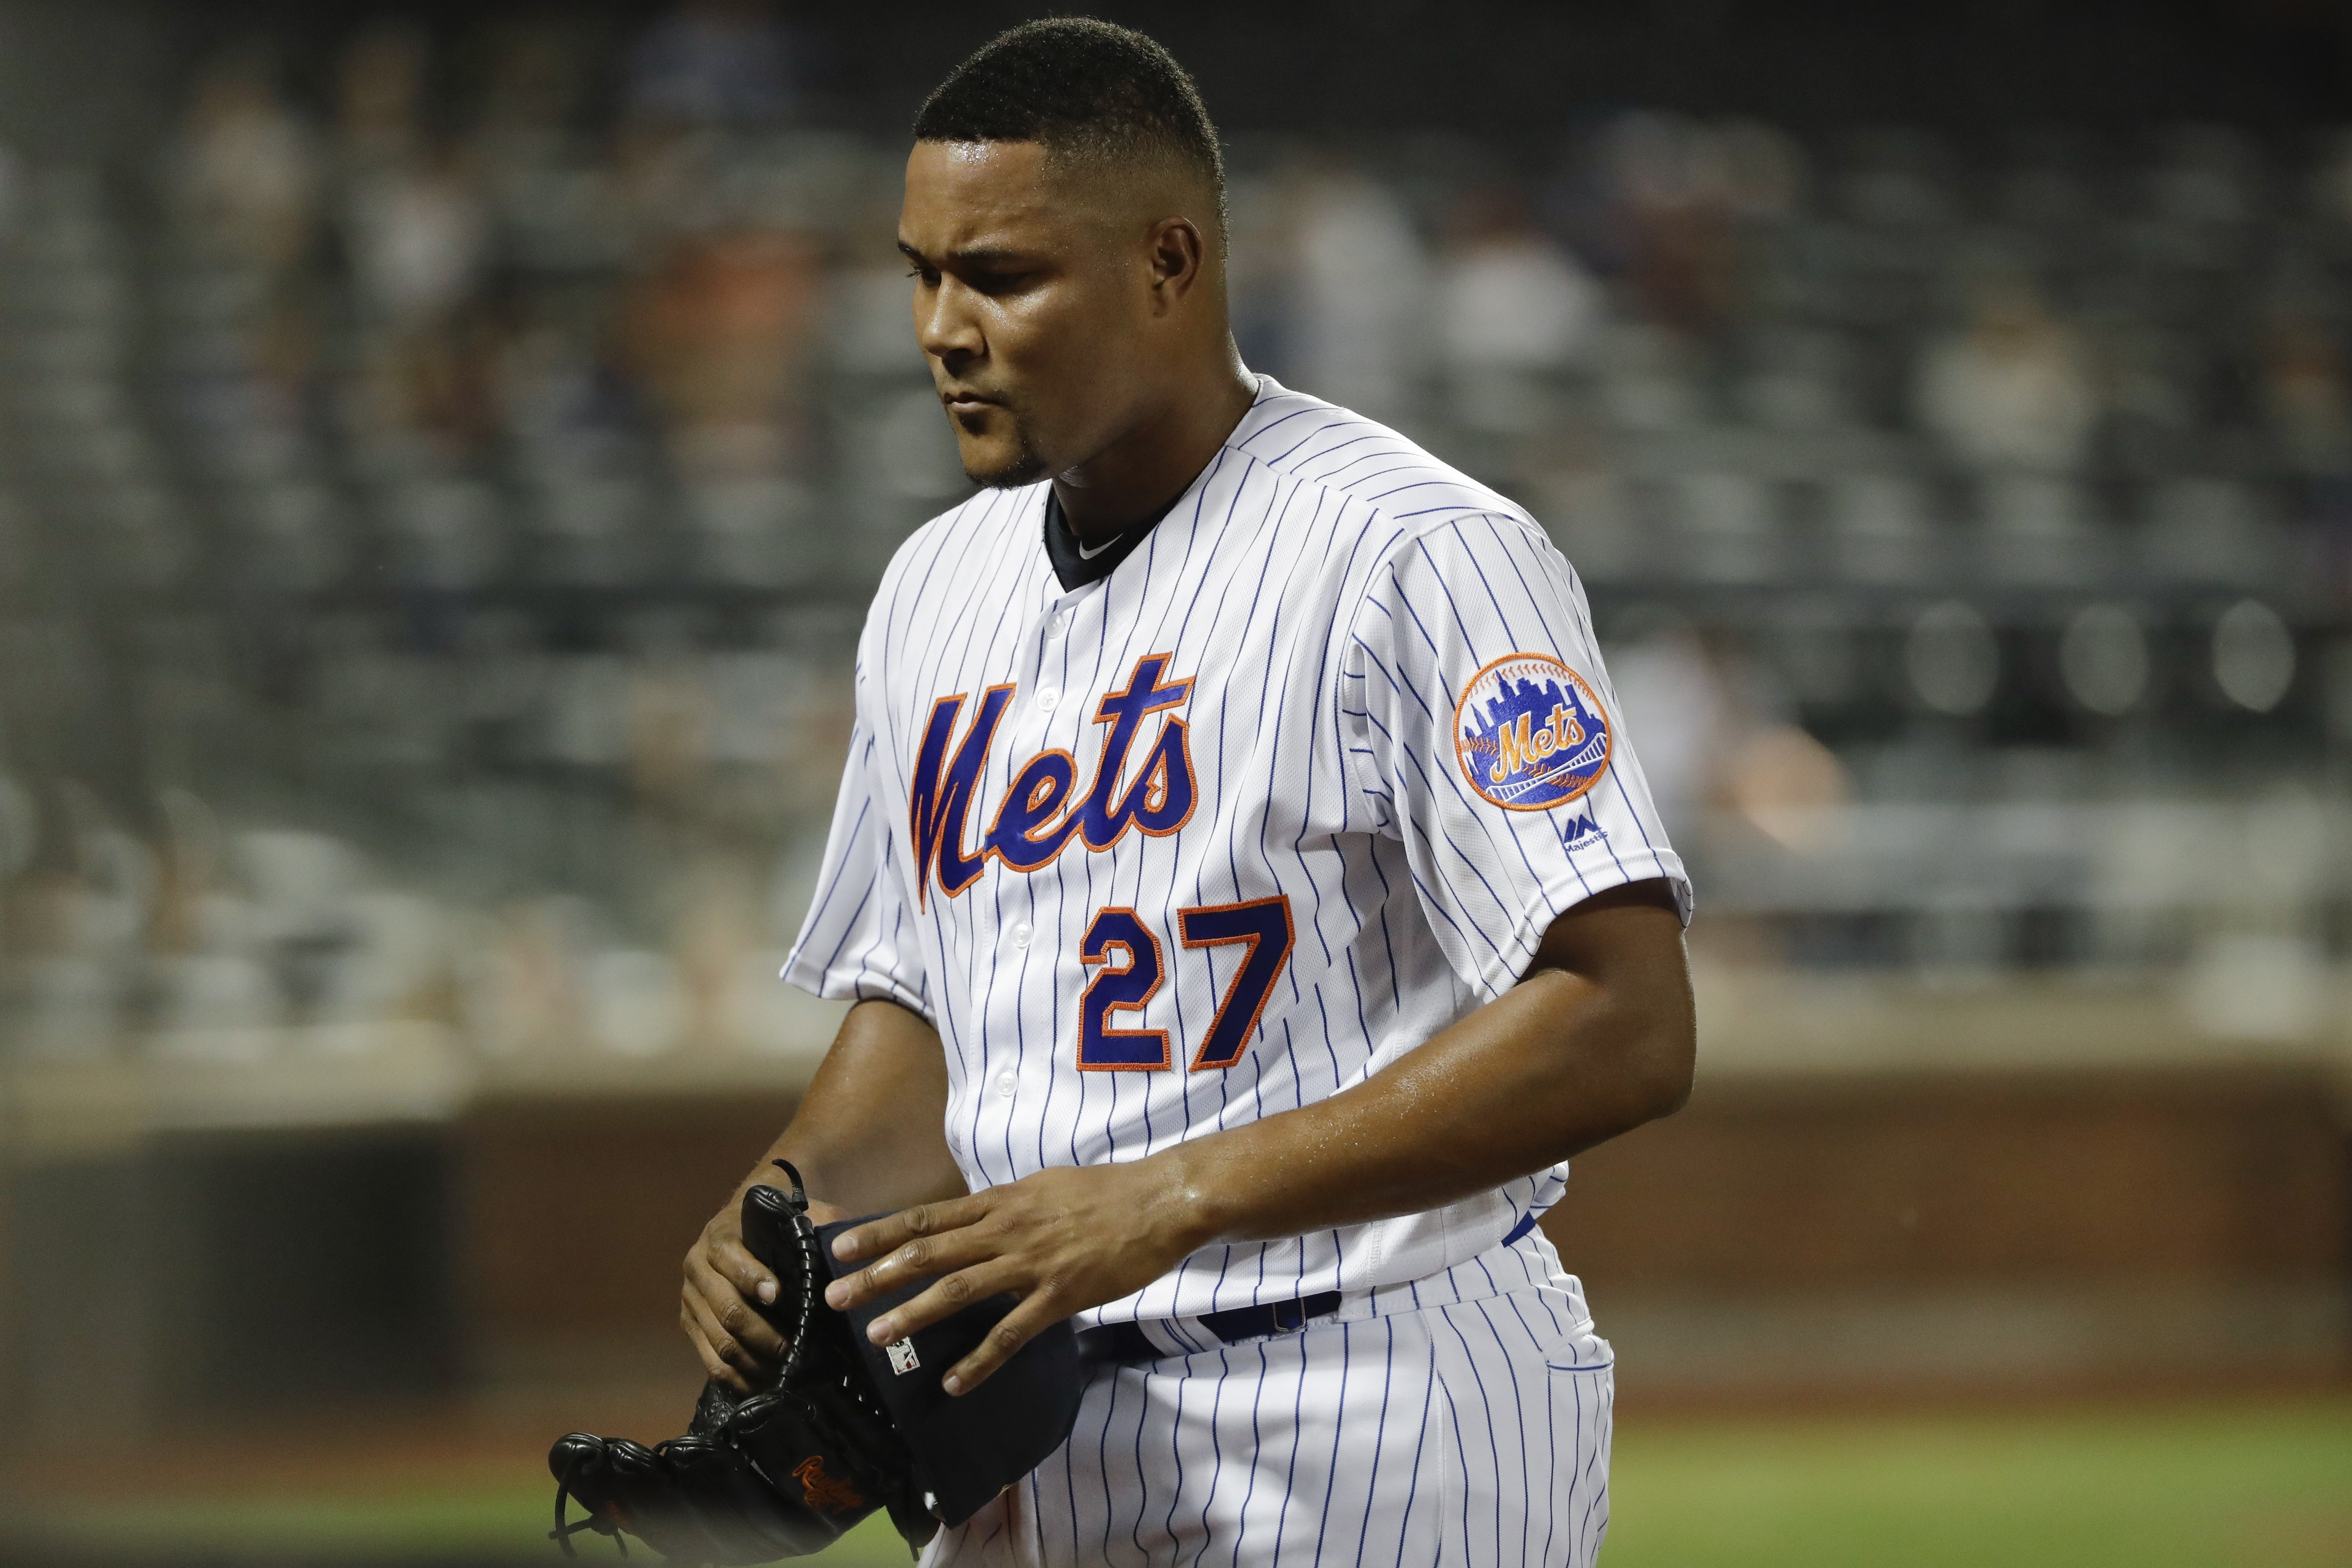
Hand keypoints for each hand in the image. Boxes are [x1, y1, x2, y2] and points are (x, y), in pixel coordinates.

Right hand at [681, 1183, 848, 1393]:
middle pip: (727, 1310)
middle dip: (764, 1334)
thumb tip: (842, 1248)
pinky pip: (712, 1363)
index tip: (777, 1295)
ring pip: (720, 1342)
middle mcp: (697, 1268)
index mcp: (719, 1237)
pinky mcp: (690, 1326)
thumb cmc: (774, 1224)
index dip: (751, 1278)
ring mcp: (691, 1300)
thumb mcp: (795, 1215)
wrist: (739, 1224)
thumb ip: (818, 1223)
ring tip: (788, 1371)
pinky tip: (767, 1383)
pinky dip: (740, 1379)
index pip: (728, 1257)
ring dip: (756, 1362)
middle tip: (795, 1349)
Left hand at [822, 1158, 1208, 1394]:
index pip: (927, 1217)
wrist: (1159, 1201)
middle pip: (929, 1253)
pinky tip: (953, 1382)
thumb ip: (1004, 1205)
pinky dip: (980, 1360)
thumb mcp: (1043, 1186)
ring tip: (878, 1338)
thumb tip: (973, 1216)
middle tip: (835, 1299)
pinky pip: (1011, 1332)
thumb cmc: (1104, 1192)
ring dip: (914, 1315)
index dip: (880, 1233)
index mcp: (1000, 1201)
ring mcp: (1032, 1264)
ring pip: (959, 1290)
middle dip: (878, 1277)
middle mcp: (1006, 1229)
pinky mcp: (1060, 1296)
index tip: (840, 1246)